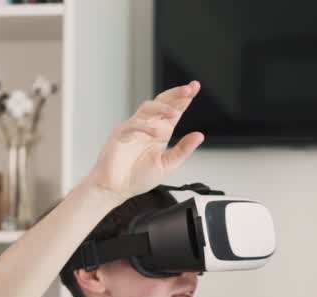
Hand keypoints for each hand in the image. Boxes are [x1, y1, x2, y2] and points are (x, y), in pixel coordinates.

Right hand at [83, 81, 204, 202]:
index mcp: (160, 132)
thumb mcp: (168, 165)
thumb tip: (200, 135)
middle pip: (162, 103)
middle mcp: (148, 127)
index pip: (174, 111)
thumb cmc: (138, 177)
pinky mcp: (120, 134)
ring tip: (174, 113)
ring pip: (147, 108)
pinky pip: (133, 125)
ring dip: (161, 108)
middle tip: (188, 89)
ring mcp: (133, 128)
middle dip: (175, 94)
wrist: (116, 188)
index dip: (184, 99)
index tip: (195, 87)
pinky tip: (157, 133)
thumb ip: (183, 150)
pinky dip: (145, 127)